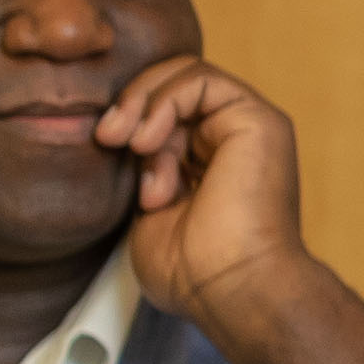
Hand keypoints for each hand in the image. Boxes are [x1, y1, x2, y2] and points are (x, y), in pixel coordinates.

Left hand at [100, 52, 311, 320]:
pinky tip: (148, 140)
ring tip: (126, 141)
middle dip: (131, 104)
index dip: (130, 119)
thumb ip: (142, 172)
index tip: (105, 147)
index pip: (164, 110)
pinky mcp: (259, 120)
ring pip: (185, 74)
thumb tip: (120, 135)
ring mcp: (248, 127)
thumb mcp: (148, 213)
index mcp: (210, 162)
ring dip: (143, 101)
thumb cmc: (193, 274)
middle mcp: (232, 140)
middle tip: (106, 136)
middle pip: (172, 86)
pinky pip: (201, 78)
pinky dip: (165, 100)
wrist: (231, 290)